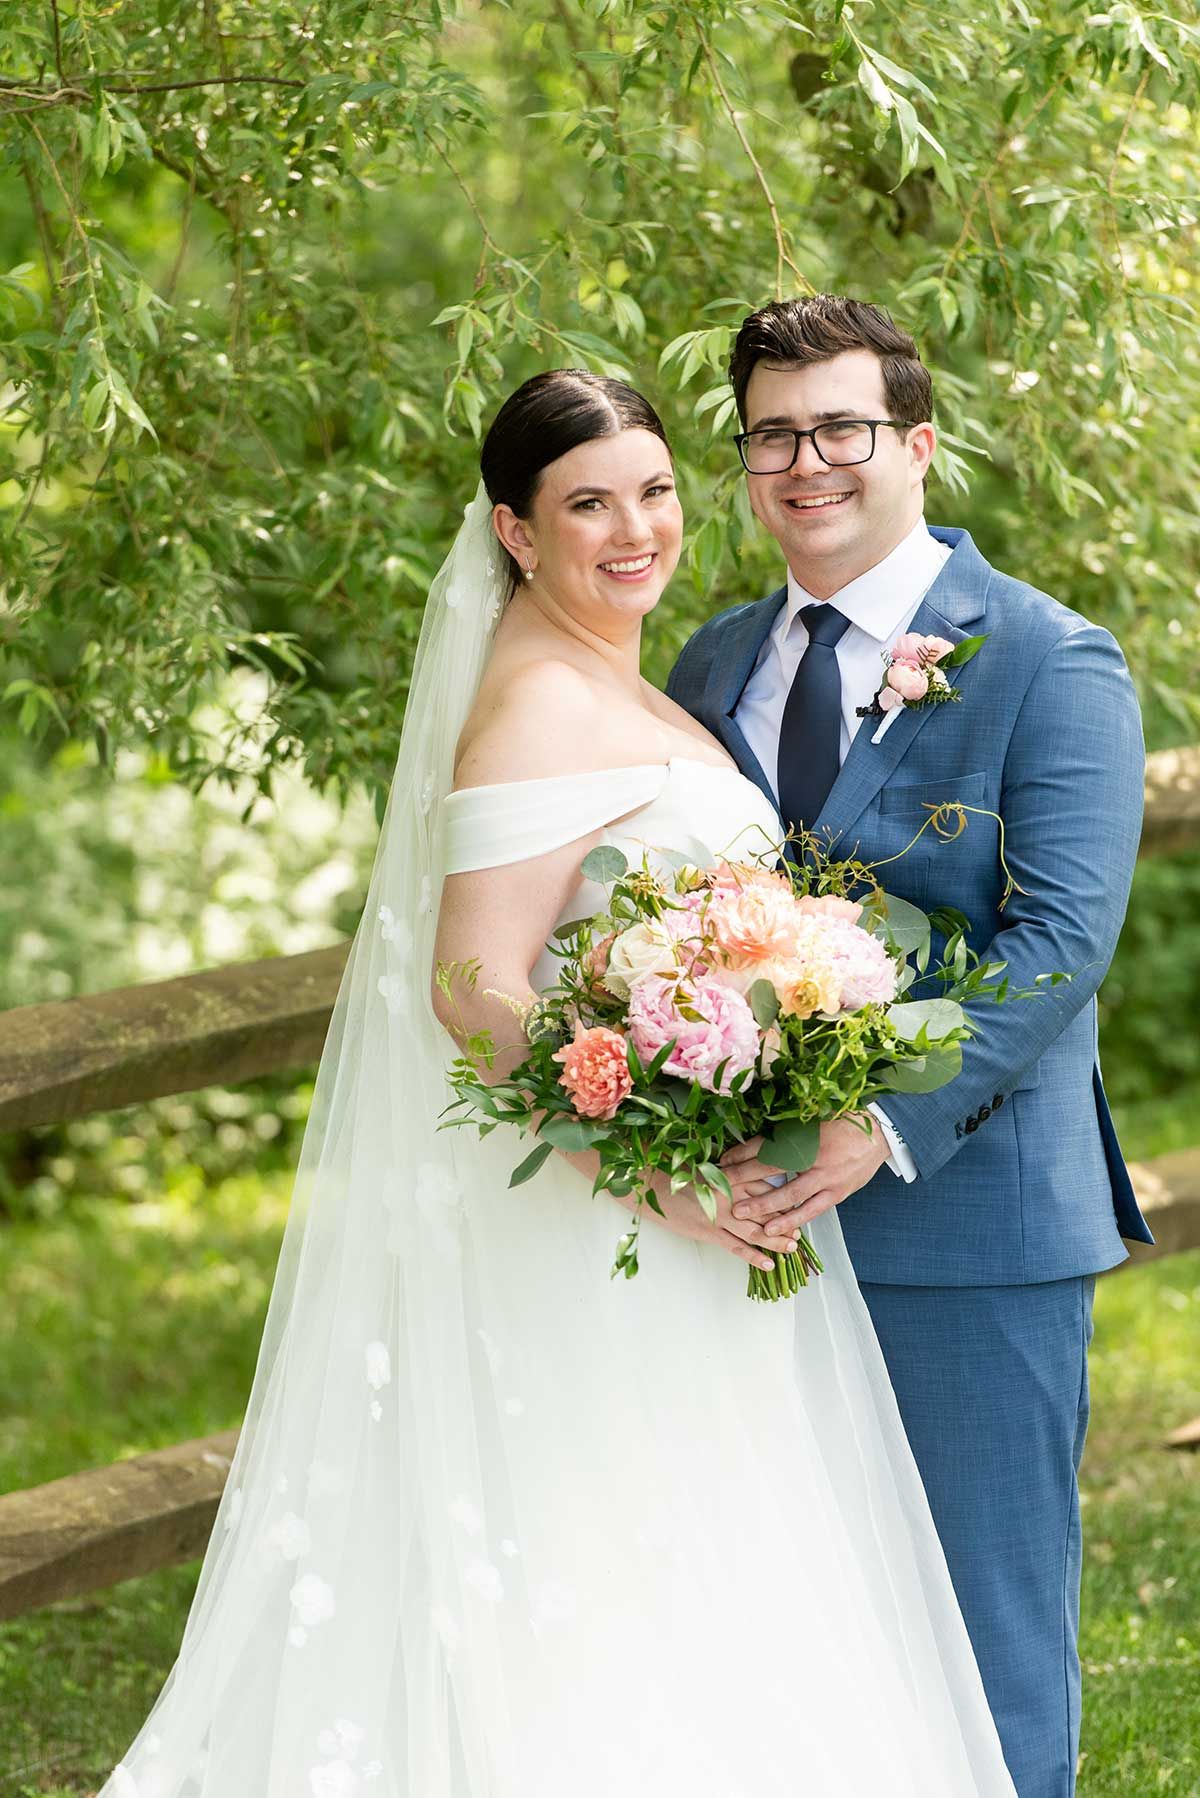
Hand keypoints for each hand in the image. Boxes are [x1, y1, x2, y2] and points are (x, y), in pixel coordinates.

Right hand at [644, 1170, 797, 1273]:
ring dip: (775, 1241)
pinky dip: (754, 1257)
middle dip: (785, 1222)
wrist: (651, 1186)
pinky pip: (736, 1247)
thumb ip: (733, 1175)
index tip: (797, 1206)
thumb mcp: (710, 1168)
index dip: (784, 1199)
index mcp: (731, 1175)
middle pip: (766, 1210)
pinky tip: (768, 1264)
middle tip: (800, 1231)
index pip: (766, 1188)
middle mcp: (730, 1194)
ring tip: (791, 1247)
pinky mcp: (709, 1231)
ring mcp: (720, 1214)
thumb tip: (757, 1184)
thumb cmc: (679, 1175)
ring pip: (755, 1231)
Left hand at [720, 1115, 890, 1233]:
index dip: (741, 1153)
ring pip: (790, 1194)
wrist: (877, 1135)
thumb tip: (753, 1144)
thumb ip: (785, 1134)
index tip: (722, 1162)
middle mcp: (813, 1156)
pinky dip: (792, 1220)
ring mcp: (826, 1177)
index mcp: (804, 1135)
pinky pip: (811, 1210)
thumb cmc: (841, 1125)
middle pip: (771, 1168)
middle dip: (743, 1179)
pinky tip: (776, 1229)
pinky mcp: (836, 1193)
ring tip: (741, 1214)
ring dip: (764, 1205)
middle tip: (720, 1189)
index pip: (765, 1145)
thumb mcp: (811, 1123)